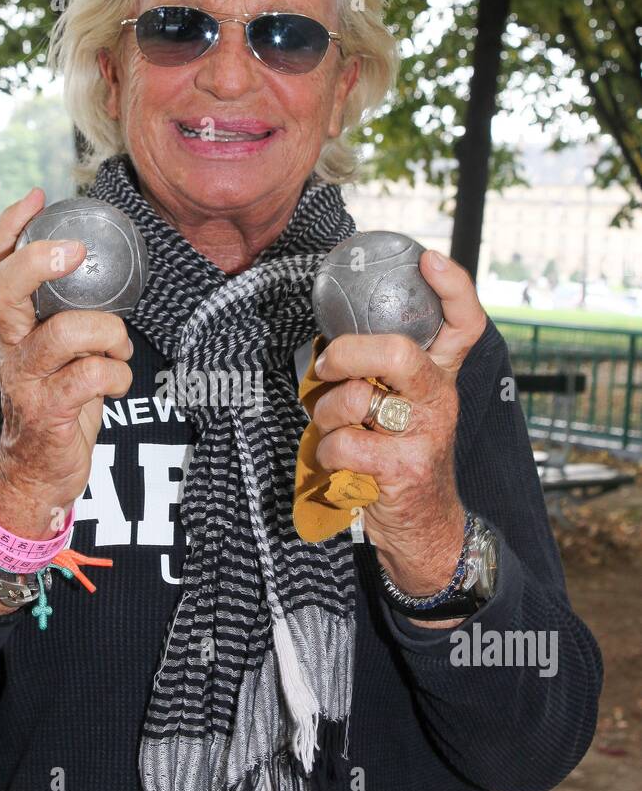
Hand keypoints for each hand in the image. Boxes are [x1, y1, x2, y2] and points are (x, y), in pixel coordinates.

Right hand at [0, 187, 133, 538]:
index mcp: (15, 327)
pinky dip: (117, 374)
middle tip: (73, 252)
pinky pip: (90, 376)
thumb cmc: (58, 405)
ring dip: (108, 334)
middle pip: (3, 291)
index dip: (10, 229)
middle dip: (38, 262)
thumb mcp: (59, 354)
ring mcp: (25, 380)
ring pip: (64, 333)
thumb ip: (70, 317)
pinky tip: (118, 382)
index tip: (39, 198)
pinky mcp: (46, 412)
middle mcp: (12, 347)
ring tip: (118, 347)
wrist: (37, 475)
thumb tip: (104, 273)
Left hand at [311, 250, 487, 599]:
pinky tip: (339, 460)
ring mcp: (424, 436)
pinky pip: (342, 443)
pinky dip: (325, 450)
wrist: (425, 531)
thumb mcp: (403, 409)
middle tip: (328, 364)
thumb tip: (329, 339)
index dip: (452, 287)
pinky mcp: (401, 471)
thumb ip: (381, 374)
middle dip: (350, 352)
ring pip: (357, 400)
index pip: (465, 324)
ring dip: (325, 412)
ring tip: (332, 427)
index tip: (428, 259)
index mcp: (440, 379)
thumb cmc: (399, 458)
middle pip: (402, 353)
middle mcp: (438, 401)